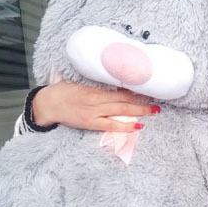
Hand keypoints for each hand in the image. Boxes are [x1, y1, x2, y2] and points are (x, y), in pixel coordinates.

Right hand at [32, 81, 158, 131]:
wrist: (48, 103)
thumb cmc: (65, 91)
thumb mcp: (82, 83)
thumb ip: (98, 84)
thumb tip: (116, 80)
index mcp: (95, 87)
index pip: (120, 87)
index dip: (136, 87)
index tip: (149, 85)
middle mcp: (97, 99)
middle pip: (124, 99)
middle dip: (143, 99)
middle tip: (159, 98)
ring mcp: (94, 113)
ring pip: (121, 111)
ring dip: (139, 111)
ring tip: (154, 110)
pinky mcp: (91, 123)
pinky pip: (112, 125)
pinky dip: (126, 126)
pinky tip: (138, 126)